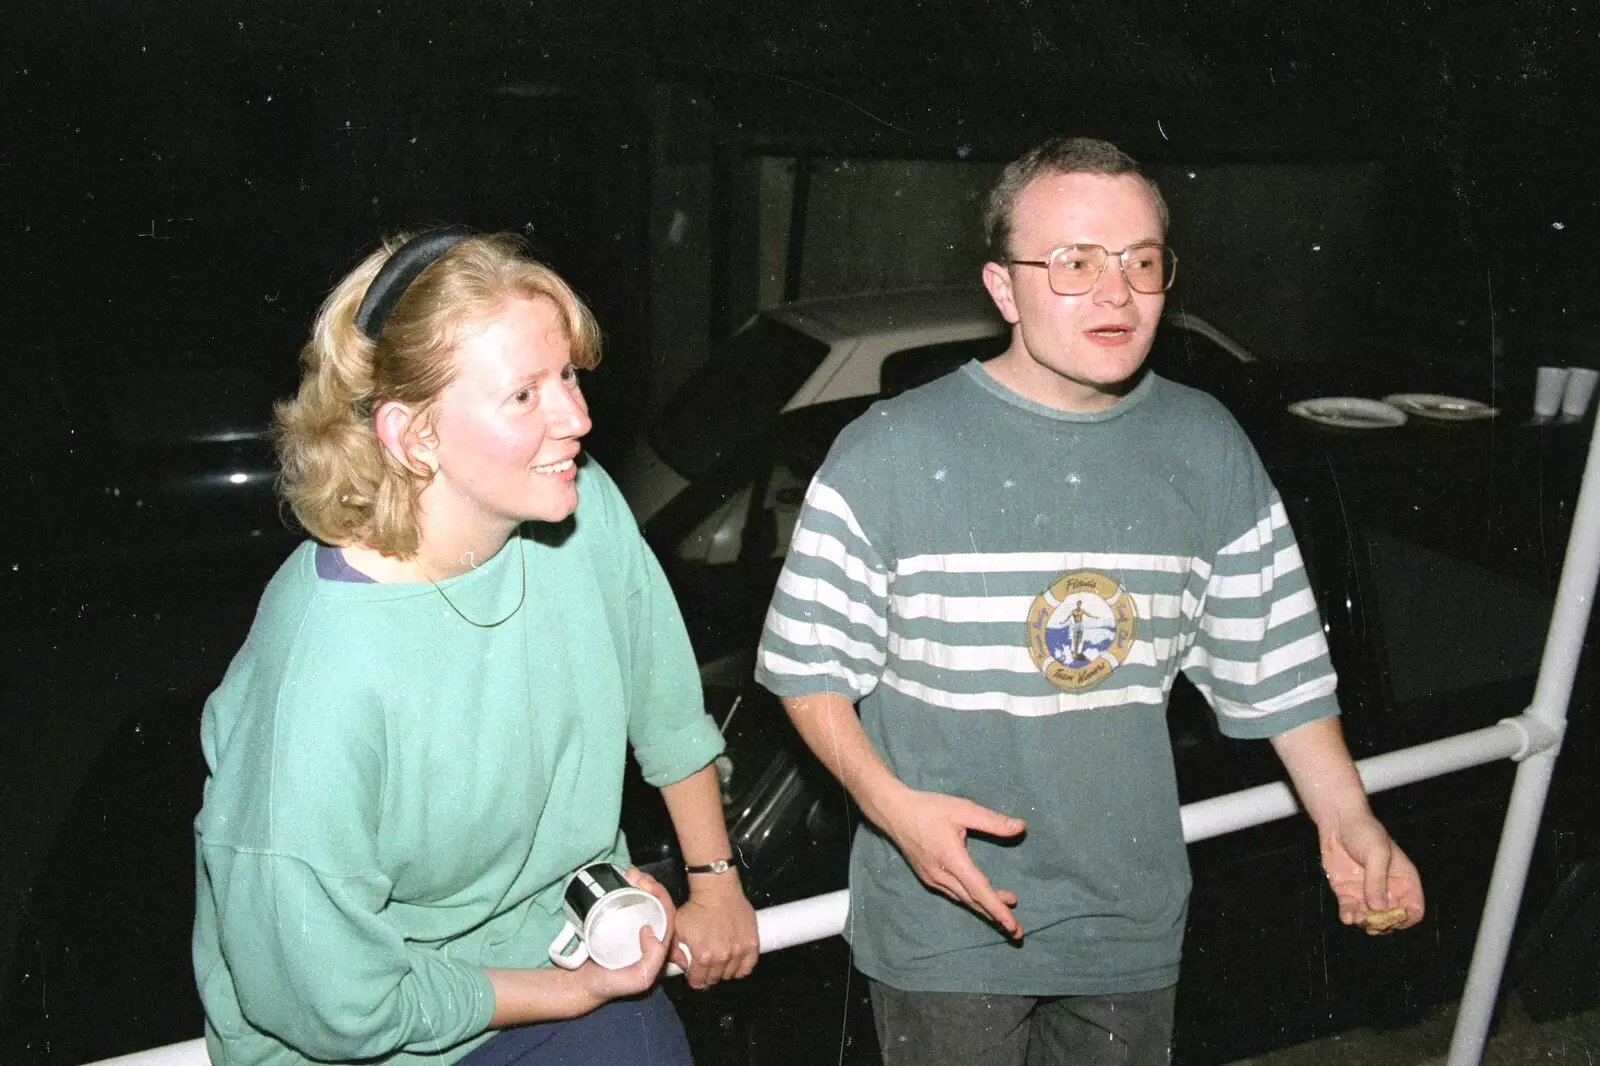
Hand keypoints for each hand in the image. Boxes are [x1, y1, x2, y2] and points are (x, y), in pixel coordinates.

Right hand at [577, 867, 676, 1002]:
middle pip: (656, 902)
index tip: (645, 884)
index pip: (667, 914)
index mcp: (659, 945)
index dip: (660, 896)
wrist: (581, 984)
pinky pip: (626, 902)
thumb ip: (651, 960)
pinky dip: (626, 888)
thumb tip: (649, 929)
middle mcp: (649, 934)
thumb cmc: (612, 984)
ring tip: (628, 872)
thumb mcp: (639, 978)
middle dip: (649, 884)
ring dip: (639, 882)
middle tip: (633, 874)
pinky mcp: (617, 922)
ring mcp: (632, 926)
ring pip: (643, 899)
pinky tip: (620, 880)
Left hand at [673, 871, 759, 989]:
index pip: (698, 980)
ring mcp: (739, 952)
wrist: (717, 890)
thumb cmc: (697, 907)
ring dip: (723, 970)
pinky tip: (734, 963)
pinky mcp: (752, 944)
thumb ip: (675, 951)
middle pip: (714, 979)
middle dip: (708, 974)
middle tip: (706, 965)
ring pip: (730, 974)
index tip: (694, 973)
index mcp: (703, 956)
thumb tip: (682, 965)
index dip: (694, 978)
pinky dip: (740, 969)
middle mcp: (722, 957)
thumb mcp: (677, 928)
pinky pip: (748, 968)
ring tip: (720, 960)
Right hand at [877, 788, 1025, 937]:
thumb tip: (1021, 827)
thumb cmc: (928, 808)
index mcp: (952, 859)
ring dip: (984, 908)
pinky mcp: (927, 877)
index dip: (998, 909)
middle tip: (1017, 931)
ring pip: (962, 899)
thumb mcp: (963, 809)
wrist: (893, 811)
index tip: (1013, 926)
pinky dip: (969, 900)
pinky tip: (977, 899)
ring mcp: (932, 878)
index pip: (980, 890)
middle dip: (996, 916)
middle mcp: (941, 875)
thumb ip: (992, 821)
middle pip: (973, 901)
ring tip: (1003, 914)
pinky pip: (952, 894)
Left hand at [1320, 813, 1424, 933]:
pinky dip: (1349, 917)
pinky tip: (1347, 916)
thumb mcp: (1376, 853)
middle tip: (1372, 923)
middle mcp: (1387, 890)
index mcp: (1404, 881)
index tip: (1392, 918)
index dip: (1406, 919)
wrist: (1337, 821)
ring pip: (1370, 919)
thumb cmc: (1364, 831)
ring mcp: (1367, 893)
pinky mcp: (1348, 892)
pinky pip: (1351, 911)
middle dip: (1382, 924)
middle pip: (1392, 919)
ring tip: (1356, 918)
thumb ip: (1377, 880)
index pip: (1414, 909)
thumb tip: (1378, 908)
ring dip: (1364, 923)